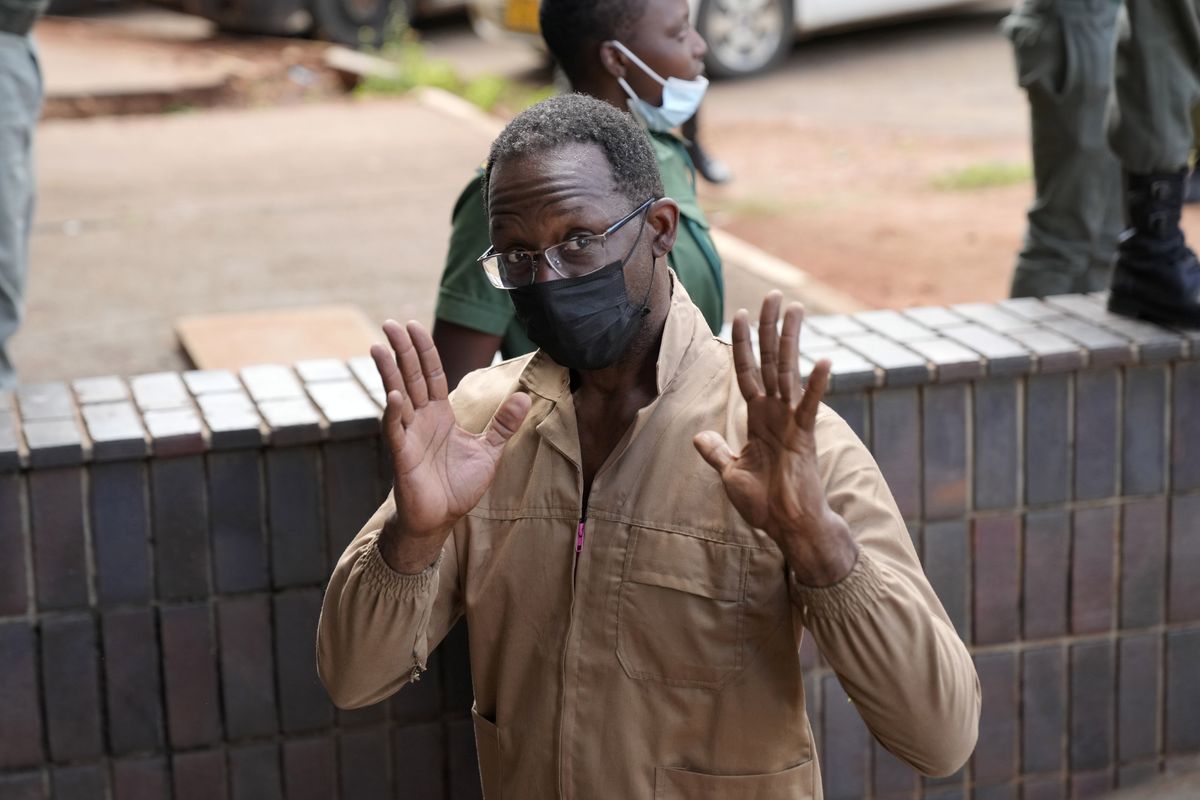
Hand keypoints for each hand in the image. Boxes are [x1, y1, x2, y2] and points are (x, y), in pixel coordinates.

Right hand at [371, 320, 530, 566]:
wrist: (441, 519)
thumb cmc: (458, 486)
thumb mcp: (488, 450)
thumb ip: (503, 424)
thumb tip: (524, 397)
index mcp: (440, 415)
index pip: (432, 374)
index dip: (424, 351)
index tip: (414, 325)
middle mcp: (421, 420)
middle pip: (411, 377)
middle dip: (402, 351)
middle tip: (390, 323)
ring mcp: (409, 436)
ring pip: (397, 397)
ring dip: (389, 373)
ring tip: (378, 347)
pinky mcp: (402, 456)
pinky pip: (396, 430)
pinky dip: (393, 413)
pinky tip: (393, 395)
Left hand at [693, 292, 856, 586]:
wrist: (788, 527)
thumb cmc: (764, 503)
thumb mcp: (730, 473)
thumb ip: (716, 452)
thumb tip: (699, 437)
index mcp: (758, 418)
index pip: (747, 372)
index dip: (742, 344)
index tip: (739, 313)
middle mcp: (776, 413)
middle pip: (770, 361)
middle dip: (769, 328)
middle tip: (772, 295)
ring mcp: (792, 422)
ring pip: (789, 372)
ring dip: (791, 340)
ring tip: (795, 309)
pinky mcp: (805, 437)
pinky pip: (810, 407)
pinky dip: (817, 385)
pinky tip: (824, 360)